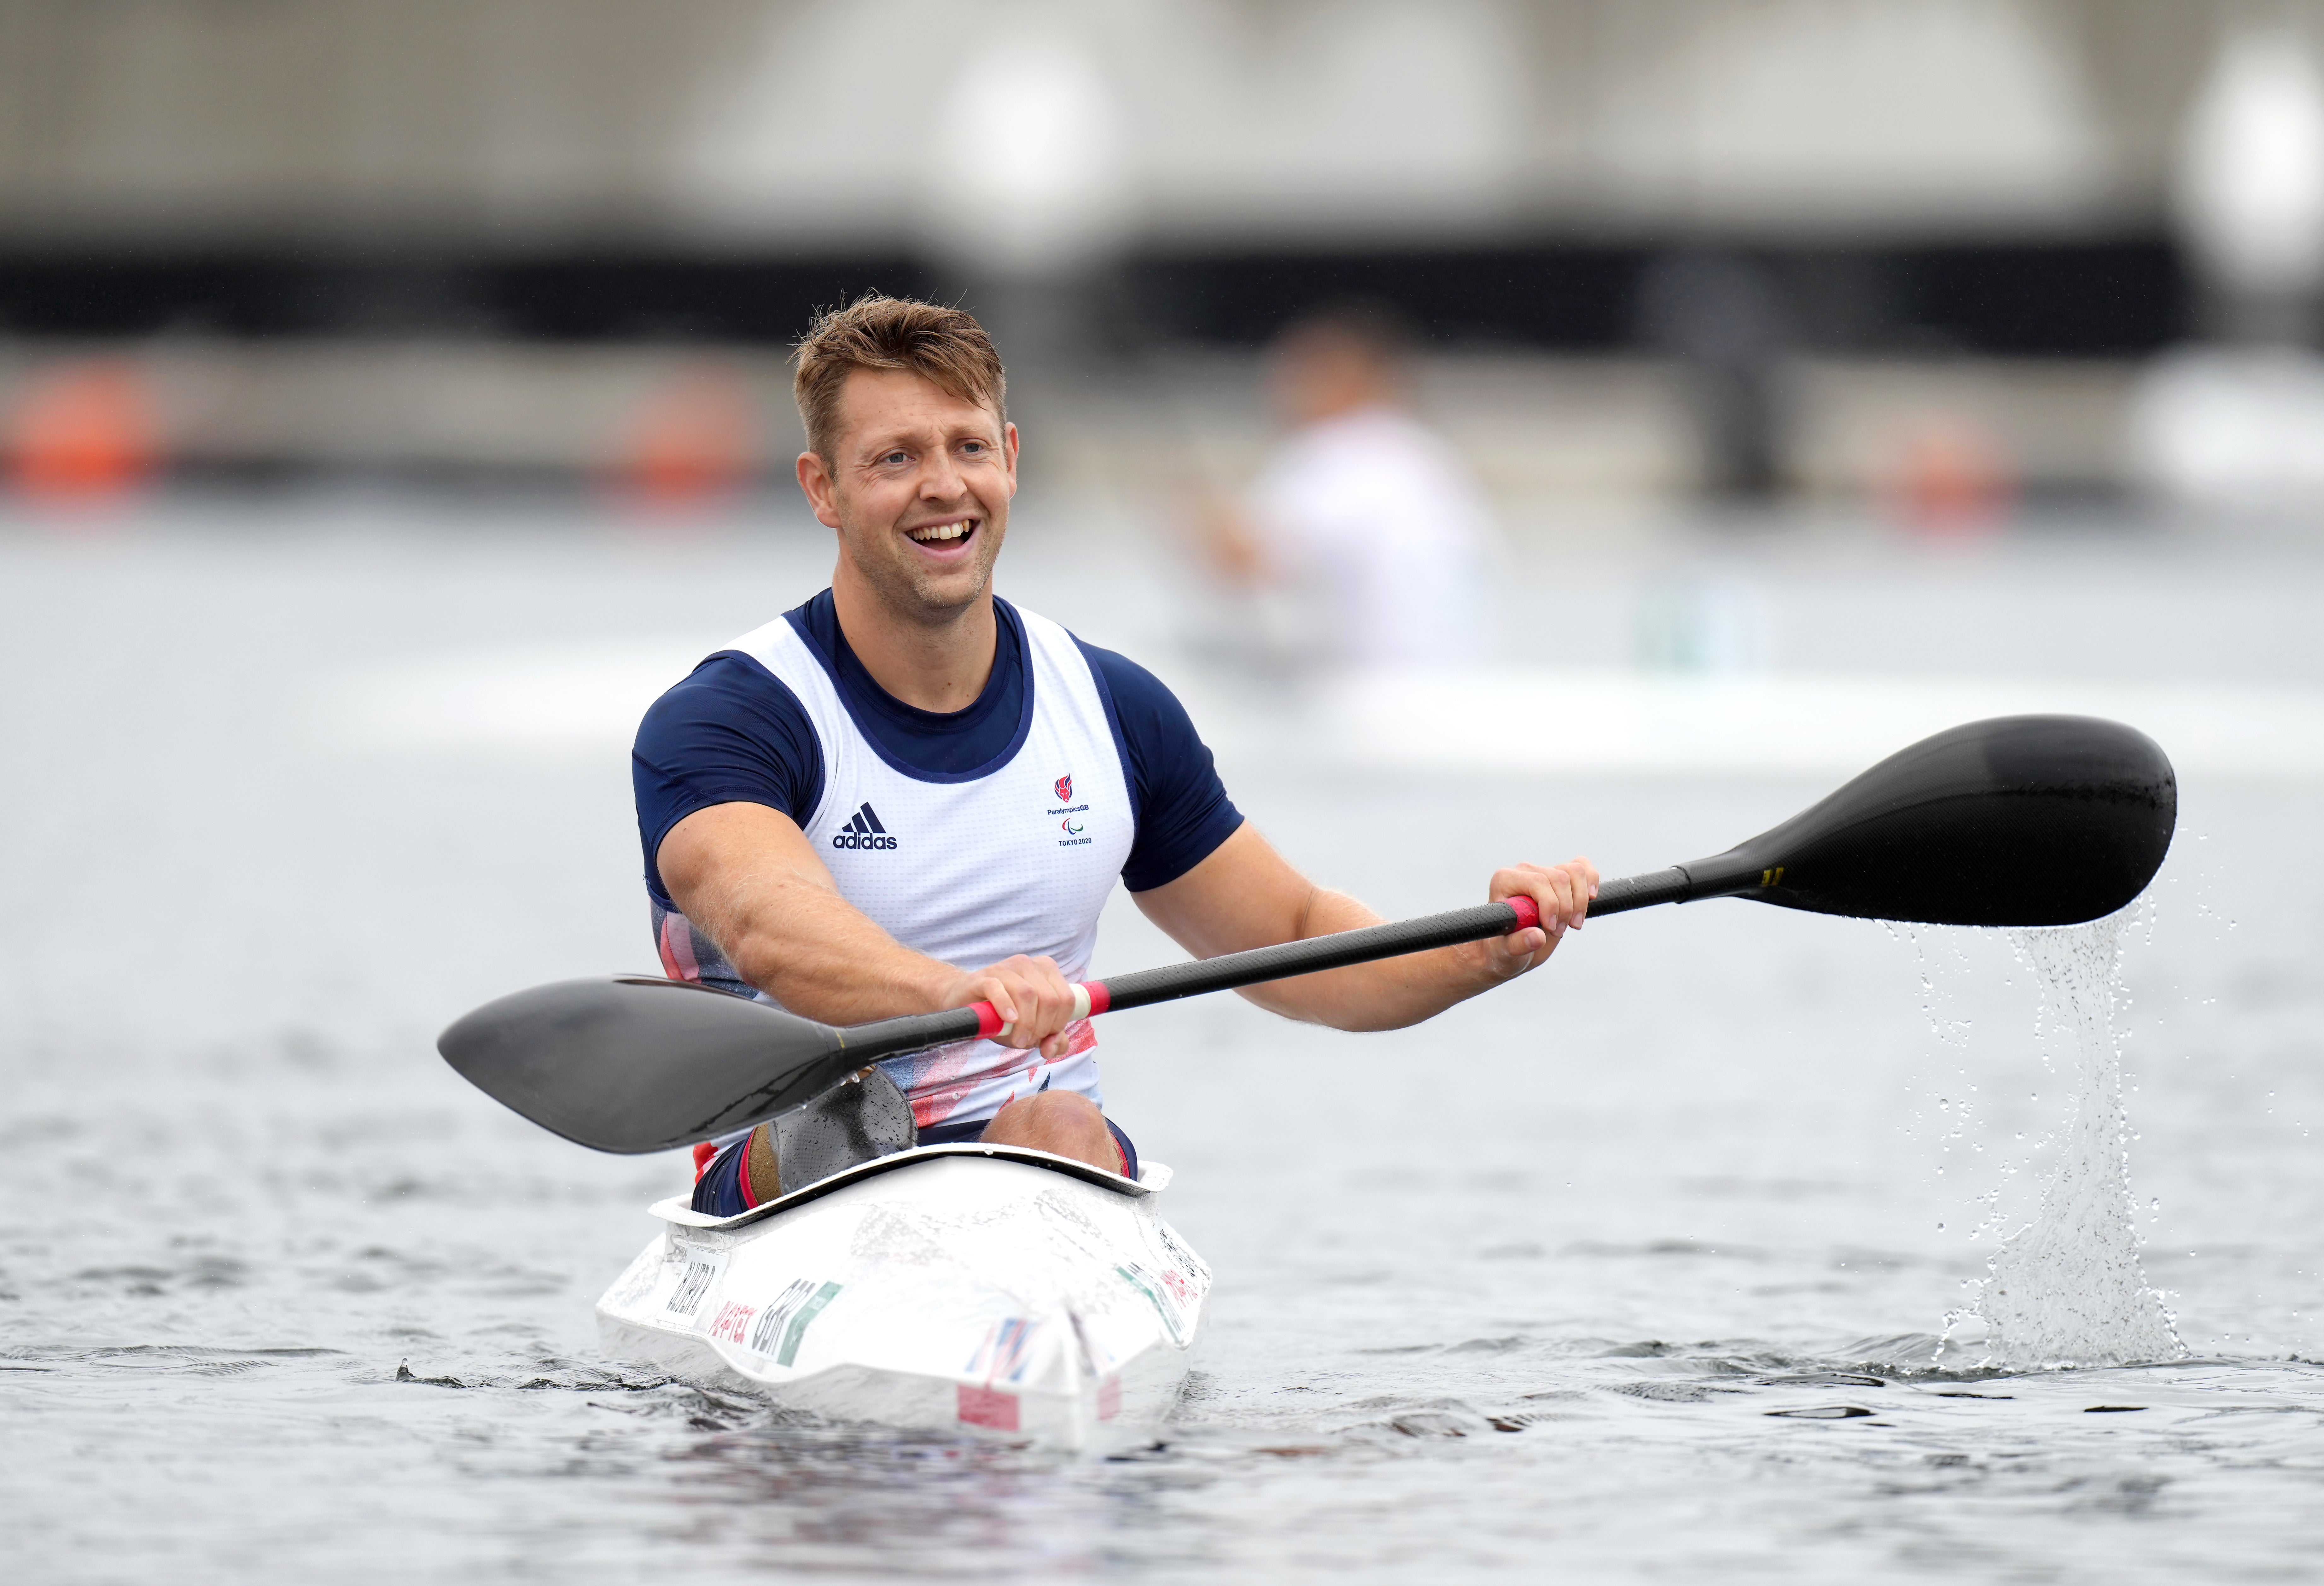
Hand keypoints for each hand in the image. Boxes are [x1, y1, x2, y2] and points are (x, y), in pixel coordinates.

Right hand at [936, 954, 1081, 1059]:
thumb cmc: (1003, 1015)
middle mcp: (1029, 964)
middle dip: (1041, 1028)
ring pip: (1028, 994)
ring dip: (1025, 1024)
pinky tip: (1008, 1020)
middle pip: (1049, 999)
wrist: (964, 1003)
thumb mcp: (1033, 1029)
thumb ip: (1053, 1039)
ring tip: (1017, 1039)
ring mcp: (1005, 968)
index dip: (1058, 1024)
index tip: (1043, 1037)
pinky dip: (1005, 1007)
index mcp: (1047, 970)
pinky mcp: (984, 977)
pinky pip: (998, 989)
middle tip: (1026, 1041)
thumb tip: (1054, 1047)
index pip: (1066, 999)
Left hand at [1479, 858, 1598, 980]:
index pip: (1538, 881)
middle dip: (1566, 908)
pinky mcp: (1560, 876)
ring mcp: (1544, 871)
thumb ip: (1518, 944)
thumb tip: (1537, 937)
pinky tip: (1590, 899)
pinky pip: (1582, 866)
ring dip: (1580, 901)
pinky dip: (1591, 881)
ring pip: (1575, 871)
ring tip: (1572, 924)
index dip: (1551, 904)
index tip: (1551, 928)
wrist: (1511, 947)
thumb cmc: (1503, 948)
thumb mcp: (1505, 952)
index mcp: (1504, 881)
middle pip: (1560, 877)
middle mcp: (1524, 871)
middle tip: (1558, 932)